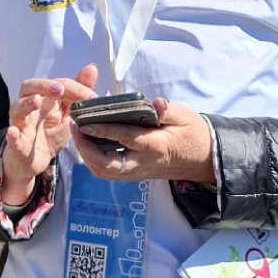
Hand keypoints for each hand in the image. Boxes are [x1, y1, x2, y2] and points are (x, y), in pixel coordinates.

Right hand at [1, 64, 97, 202]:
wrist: (34, 161)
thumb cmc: (49, 133)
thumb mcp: (68, 114)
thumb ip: (78, 92)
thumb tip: (91, 68)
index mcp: (43, 98)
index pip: (56, 85)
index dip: (75, 88)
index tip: (92, 97)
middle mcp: (29, 108)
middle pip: (29, 87)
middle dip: (44, 86)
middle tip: (60, 89)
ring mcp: (20, 125)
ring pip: (16, 109)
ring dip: (26, 104)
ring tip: (36, 102)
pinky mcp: (16, 145)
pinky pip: (11, 138)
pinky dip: (12, 135)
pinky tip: (13, 132)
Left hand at [72, 96, 214, 183]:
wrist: (202, 159)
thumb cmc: (193, 134)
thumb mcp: (186, 117)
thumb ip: (169, 111)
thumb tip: (157, 103)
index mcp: (155, 146)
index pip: (125, 138)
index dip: (103, 130)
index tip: (84, 122)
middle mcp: (143, 162)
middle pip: (106, 164)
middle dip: (86, 148)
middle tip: (75, 126)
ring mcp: (137, 171)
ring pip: (103, 171)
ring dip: (86, 155)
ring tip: (77, 133)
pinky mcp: (134, 173)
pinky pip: (108, 171)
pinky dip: (93, 159)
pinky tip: (88, 142)